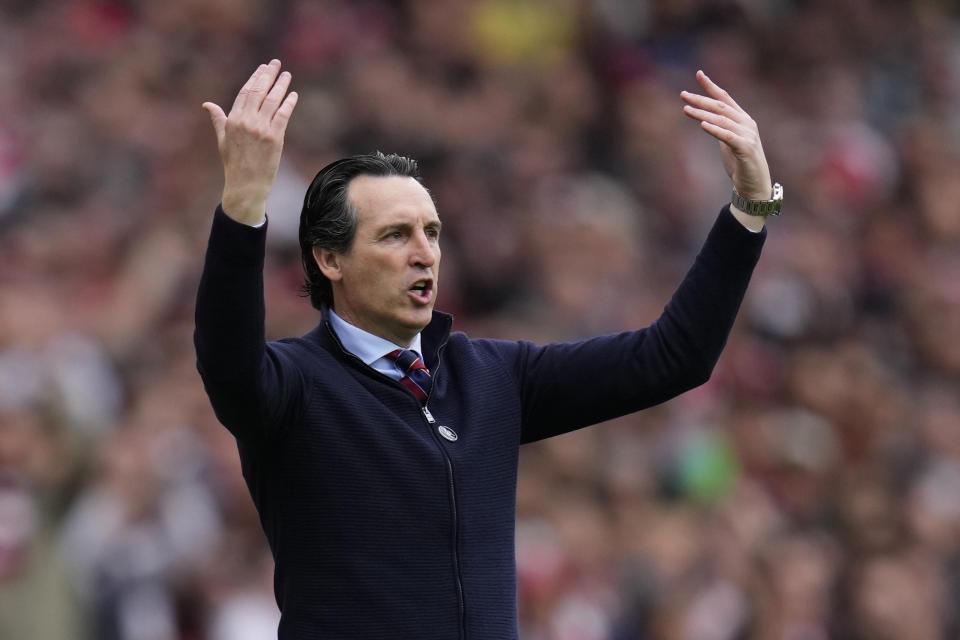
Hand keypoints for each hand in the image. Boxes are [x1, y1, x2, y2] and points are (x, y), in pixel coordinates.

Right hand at [203, 59, 298, 224]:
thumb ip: (218, 119)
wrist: (246, 185)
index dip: (255, 77)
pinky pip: (283, 115)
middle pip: (259, 92)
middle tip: (277, 64)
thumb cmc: (234, 163)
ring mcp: (261, 129)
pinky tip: (293, 95)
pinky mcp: (275, 138)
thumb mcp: (222, 140)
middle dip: (269, 75)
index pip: (246, 92)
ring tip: (287, 75)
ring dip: (281, 85)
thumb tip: (207, 105)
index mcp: (233, 120)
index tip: (263, 67)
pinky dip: (288, 103)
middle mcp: (246, 121)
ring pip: (273, 101)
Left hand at [681, 71, 771, 228]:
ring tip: (686, 109)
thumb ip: (721, 129)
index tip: (699, 74)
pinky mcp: (745, 148)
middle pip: (720, 107)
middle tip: (683, 94)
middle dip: (701, 99)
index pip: (725, 98)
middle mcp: (746, 123)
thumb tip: (707, 120)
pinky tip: (702, 125)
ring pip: (722, 120)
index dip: (711, 86)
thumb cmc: (741, 164)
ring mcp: (747, 135)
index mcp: (742, 119)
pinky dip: (715, 130)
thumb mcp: (728, 142)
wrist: (754, 185)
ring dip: (702, 114)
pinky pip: (728, 136)